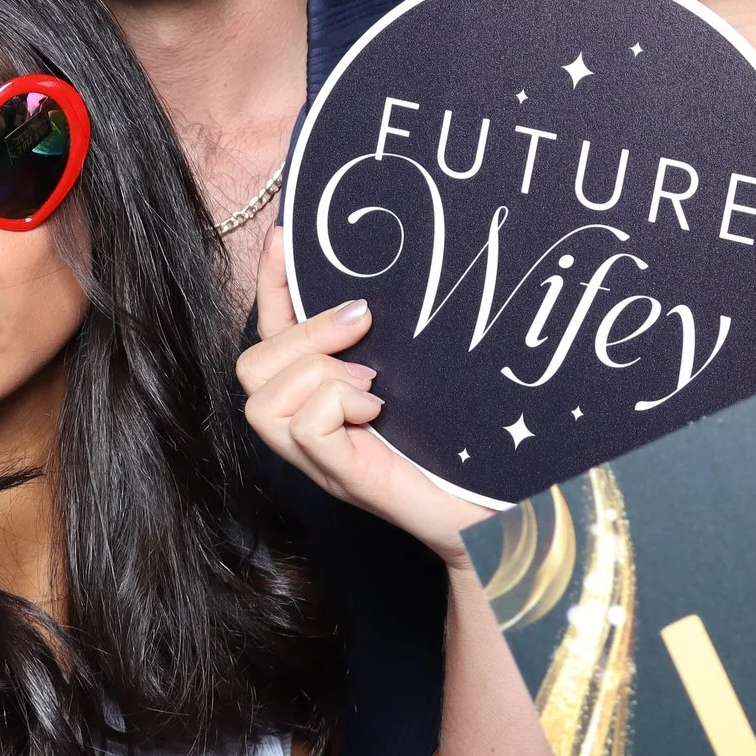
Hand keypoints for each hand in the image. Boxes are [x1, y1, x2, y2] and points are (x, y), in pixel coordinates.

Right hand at [238, 227, 490, 563]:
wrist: (505, 520)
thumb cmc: (472, 451)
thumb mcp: (425, 380)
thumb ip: (399, 341)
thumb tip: (387, 288)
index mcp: (323, 401)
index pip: (273, 334)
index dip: (271, 283)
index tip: (285, 234)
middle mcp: (312, 432)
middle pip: (250, 367)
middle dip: (300, 332)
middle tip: (362, 330)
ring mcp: (324, 459)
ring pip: (263, 398)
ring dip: (317, 373)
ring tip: (370, 382)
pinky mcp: (346, 478)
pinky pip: (303, 425)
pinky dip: (336, 403)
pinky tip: (377, 410)